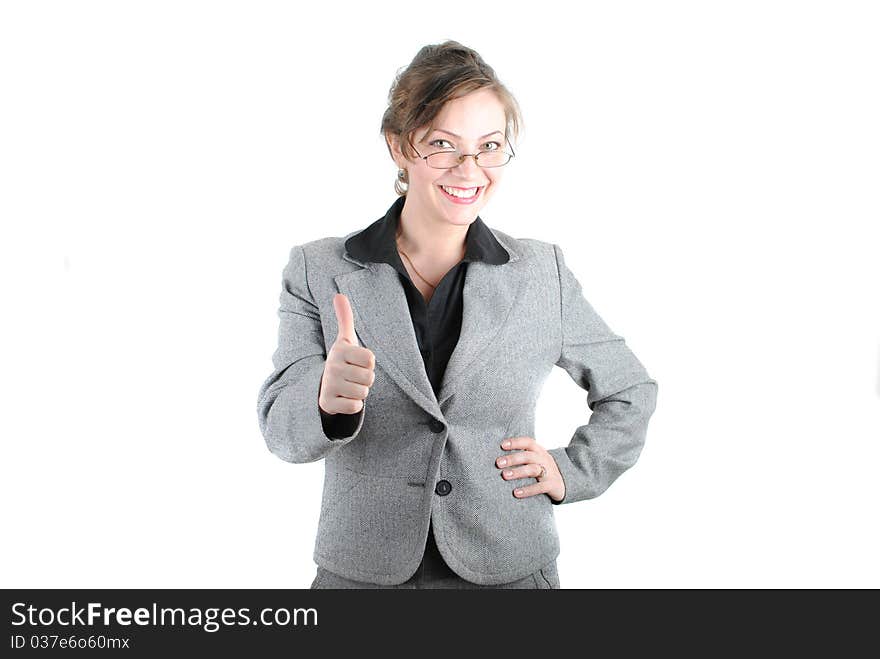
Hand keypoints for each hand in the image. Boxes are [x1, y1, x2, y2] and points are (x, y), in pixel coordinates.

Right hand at [318, 293, 375, 414]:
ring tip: (348, 386)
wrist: (323, 386)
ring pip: (363, 392)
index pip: (371, 359)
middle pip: (369, 377)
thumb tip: (339, 294)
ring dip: (359, 392)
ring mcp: (329, 385)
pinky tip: (344, 398)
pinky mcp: (328, 403)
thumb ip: (345, 318)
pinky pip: (355, 406)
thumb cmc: (342, 361)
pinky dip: (353, 404)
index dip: (369, 363)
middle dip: (365, 379)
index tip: (358, 362)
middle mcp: (332, 367)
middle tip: (353, 376)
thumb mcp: (344, 340)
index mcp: (339, 350)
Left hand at [496, 436, 564, 501]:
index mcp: (539, 451)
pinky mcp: (551, 485)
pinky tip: (516, 493)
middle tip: (498, 463)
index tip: (502, 445)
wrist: (565, 483)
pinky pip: (540, 487)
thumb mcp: (535, 459)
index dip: (515, 442)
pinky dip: (528, 490)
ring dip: (518, 472)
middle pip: (528, 456)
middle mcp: (544, 459)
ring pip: (533, 470)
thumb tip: (497, 458)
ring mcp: (549, 472)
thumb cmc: (543, 469)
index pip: (528, 442)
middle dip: (512, 458)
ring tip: (505, 475)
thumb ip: (521, 457)